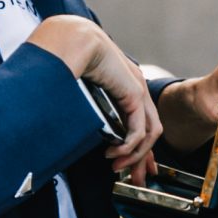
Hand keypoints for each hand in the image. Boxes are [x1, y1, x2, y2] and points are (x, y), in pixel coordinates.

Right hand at [27, 18, 161, 181]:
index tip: (133, 165)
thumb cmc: (67, 58)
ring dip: (135, 156)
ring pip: (150, 134)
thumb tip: (69, 126)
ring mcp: (138, 90)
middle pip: (150, 131)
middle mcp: (136, 88)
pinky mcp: (134, 94)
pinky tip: (115, 153)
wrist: (72, 39)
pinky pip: (140, 130)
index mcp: (124, 85)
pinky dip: (130, 147)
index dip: (139, 146)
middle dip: (143, 158)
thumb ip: (85, 107)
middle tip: (135, 178)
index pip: (141, 121)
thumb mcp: (79, 89)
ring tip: (117, 167)